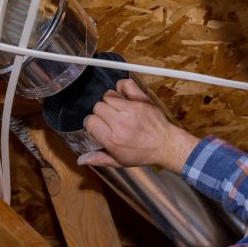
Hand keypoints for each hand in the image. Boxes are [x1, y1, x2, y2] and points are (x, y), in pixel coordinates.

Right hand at [78, 79, 199, 173]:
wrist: (166, 145)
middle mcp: (120, 123)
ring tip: (118, 109)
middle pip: (98, 106)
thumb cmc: (143, 154)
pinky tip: (124, 96)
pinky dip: (122, 87)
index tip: (99, 126)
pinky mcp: (141, 100)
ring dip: (111, 101)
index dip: (92, 123)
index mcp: (113, 139)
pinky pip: (125, 84)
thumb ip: (99, 159)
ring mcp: (131, 110)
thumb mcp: (119, 162)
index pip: (90, 121)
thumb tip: (80, 159)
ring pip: (108, 95)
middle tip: (110, 119)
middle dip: (101, 113)